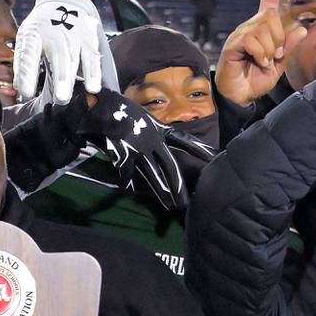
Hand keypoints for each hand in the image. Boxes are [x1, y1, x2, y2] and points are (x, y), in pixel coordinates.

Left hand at [14, 0, 104, 102]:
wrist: (64, 1)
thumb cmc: (42, 28)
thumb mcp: (26, 38)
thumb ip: (23, 62)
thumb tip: (19, 89)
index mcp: (34, 32)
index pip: (30, 52)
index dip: (28, 73)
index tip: (26, 93)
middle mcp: (56, 32)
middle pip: (58, 56)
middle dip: (59, 78)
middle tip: (59, 99)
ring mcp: (75, 34)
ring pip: (74, 58)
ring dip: (71, 79)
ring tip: (67, 98)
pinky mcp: (89, 38)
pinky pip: (92, 57)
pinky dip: (94, 73)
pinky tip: (93, 88)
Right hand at [80, 91, 189, 209]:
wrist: (101, 109)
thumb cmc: (121, 110)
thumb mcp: (144, 117)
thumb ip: (153, 132)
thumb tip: (159, 145)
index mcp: (159, 130)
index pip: (184, 141)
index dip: (199, 149)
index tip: (214, 158)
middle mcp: (153, 142)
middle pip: (170, 166)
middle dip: (178, 185)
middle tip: (186, 202)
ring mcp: (139, 151)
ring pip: (153, 175)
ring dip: (161, 192)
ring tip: (169, 206)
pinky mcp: (124, 156)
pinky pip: (127, 174)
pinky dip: (127, 183)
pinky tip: (129, 191)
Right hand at [215, 0, 307, 106]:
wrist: (240, 97)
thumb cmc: (255, 80)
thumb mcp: (279, 65)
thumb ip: (289, 48)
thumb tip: (302, 30)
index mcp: (261, 30)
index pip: (268, 2)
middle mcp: (249, 28)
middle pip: (270, 15)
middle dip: (279, 37)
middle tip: (276, 55)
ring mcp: (239, 35)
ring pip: (263, 28)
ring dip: (270, 48)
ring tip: (264, 61)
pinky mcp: (233, 45)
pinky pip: (253, 40)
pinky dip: (261, 54)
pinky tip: (257, 63)